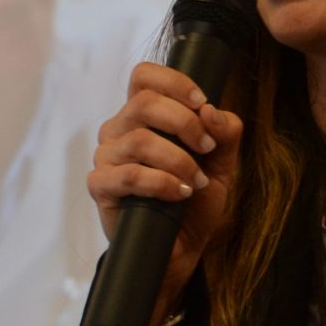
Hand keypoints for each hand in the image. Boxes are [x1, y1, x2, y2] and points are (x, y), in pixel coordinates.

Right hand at [87, 60, 244, 324]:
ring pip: (139, 140)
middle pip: (143, 103)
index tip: (203, 103)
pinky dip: (161, 182)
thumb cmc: (194, 202)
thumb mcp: (222, 165)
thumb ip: (225, 134)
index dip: (174, 82)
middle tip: (207, 148)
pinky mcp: (100, 187)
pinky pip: (127, 175)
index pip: (144, 76)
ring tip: (197, 181)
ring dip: (179, 160)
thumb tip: (212, 111)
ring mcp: (106, 158)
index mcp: (144, 116)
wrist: (179, 250)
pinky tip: (180, 194)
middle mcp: (119, 130)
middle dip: (185, 123)